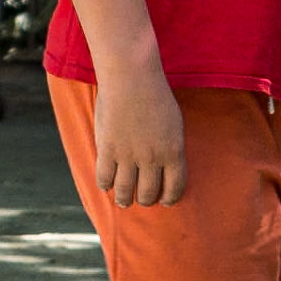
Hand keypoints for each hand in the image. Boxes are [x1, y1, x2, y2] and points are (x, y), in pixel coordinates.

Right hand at [94, 64, 185, 206]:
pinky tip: (107, 185)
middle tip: (142, 199)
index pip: (175, 187)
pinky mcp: (107, 150)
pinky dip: (106, 186)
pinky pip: (104, 178)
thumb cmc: (155, 97)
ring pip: (126, 191)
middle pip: (149, 193)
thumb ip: (171, 147)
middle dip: (146, 200)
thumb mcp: (174, 124)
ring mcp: (128, 156)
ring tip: (124, 201)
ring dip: (125, 199)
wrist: (131, 78)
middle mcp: (152, 158)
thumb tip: (167, 167)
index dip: (170, 198)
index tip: (166, 201)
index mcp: (174, 152)